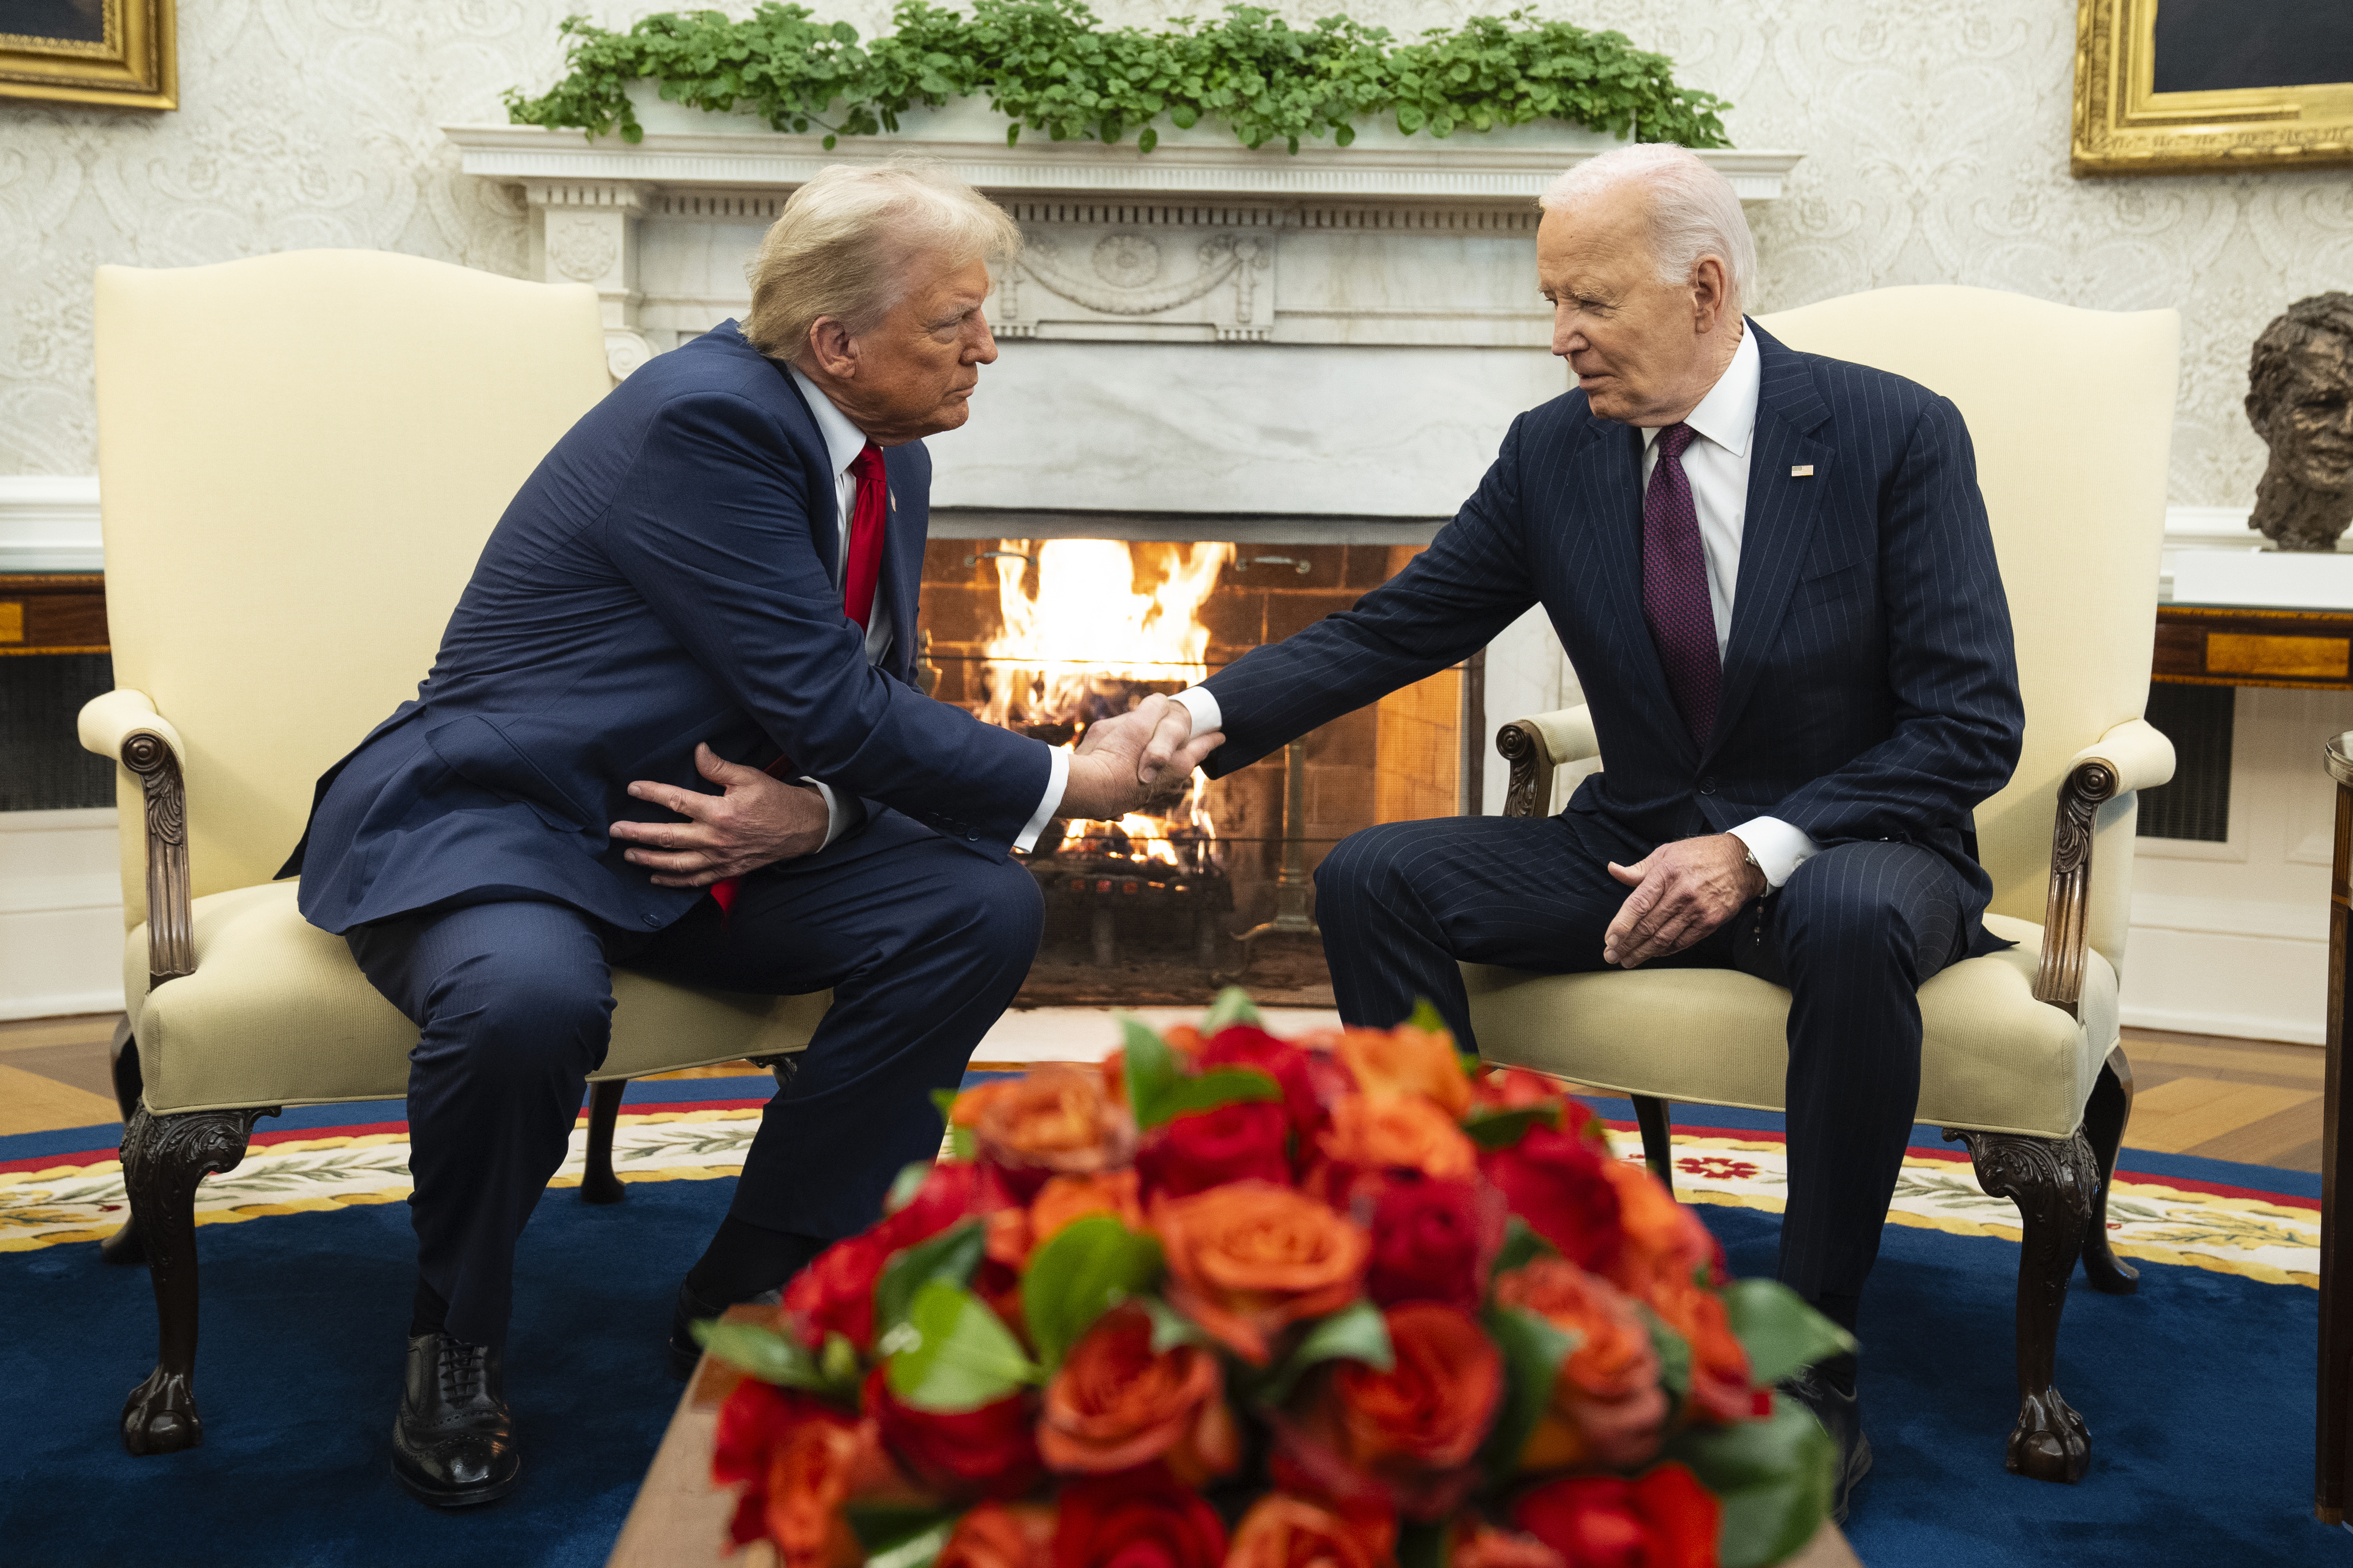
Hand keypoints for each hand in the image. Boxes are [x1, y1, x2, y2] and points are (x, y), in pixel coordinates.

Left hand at [609, 743, 830, 886]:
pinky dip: (673, 881)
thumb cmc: (775, 800)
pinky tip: (656, 878)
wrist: (802, 828)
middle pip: (668, 837)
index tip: (633, 788)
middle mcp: (716, 838)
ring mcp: (720, 858)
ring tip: (628, 854)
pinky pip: (695, 880)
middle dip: (638, 833)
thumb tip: (697, 751)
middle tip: (615, 830)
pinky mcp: (727, 871)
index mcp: (720, 811)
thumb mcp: (749, 777)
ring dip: (649, 860)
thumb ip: (719, 767)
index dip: (652, 793)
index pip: (677, 801)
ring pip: (676, 863)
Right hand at [1060, 693, 1224, 819]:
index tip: (1221, 735)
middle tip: (1189, 746)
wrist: (1086, 791)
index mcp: (1178, 763)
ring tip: (1153, 758)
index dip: (1211, 739)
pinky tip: (1124, 785)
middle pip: (1182, 764)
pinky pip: (1131, 789)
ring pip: (1158, 777)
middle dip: (1184, 754)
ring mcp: (1145, 795)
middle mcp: (1166, 783)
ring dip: (1157, 768)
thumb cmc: (1115, 755)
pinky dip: (1131, 782)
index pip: (1202, 747)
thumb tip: (1160, 703)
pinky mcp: (1123, 802)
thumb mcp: (1136, 722)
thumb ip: (1153, 709)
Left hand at [1601, 834, 1765, 967]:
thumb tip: (1613, 870)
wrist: (1742, 862)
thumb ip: (1639, 868)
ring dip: (1642, 952)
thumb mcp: (1667, 852)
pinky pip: (1682, 942)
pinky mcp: (1711, 922)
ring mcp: (1697, 909)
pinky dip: (1665, 950)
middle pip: (1648, 925)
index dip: (1621, 924)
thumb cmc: (1700, 855)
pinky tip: (1652, 954)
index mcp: (1666, 873)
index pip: (1638, 903)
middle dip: (1626, 944)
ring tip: (1626, 960)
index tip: (1609, 939)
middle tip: (1611, 956)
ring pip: (1663, 938)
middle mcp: (1682, 893)